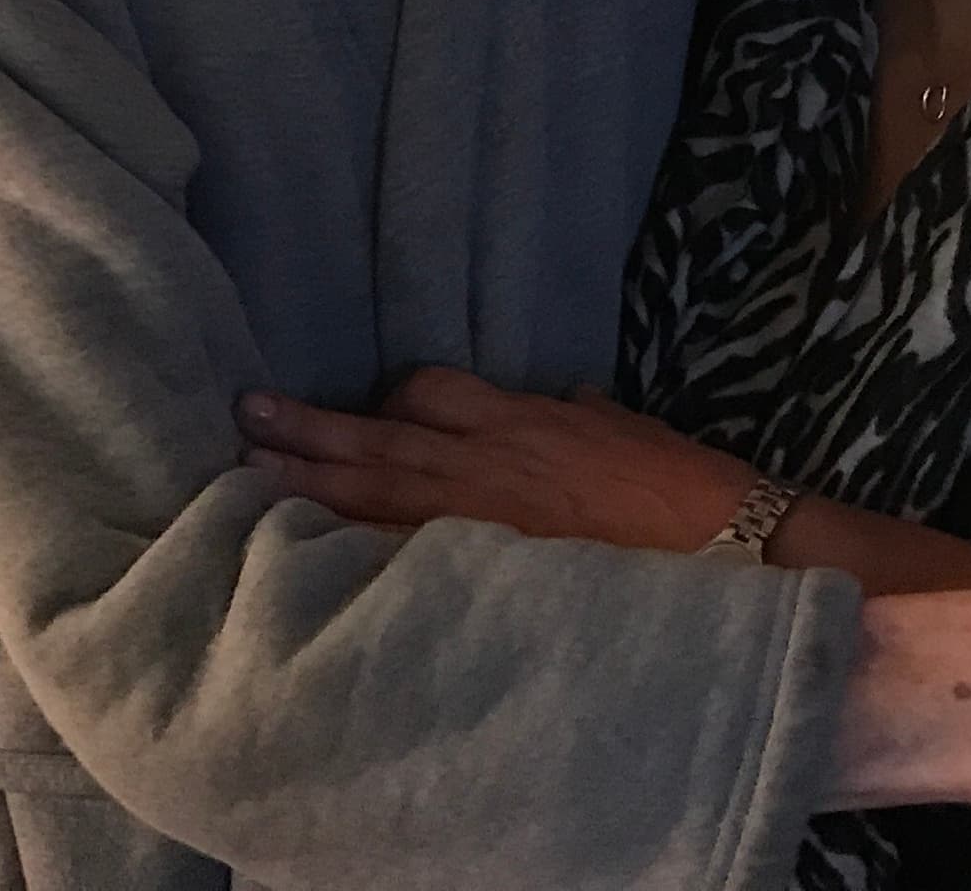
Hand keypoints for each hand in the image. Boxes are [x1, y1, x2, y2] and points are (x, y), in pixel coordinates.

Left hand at [235, 368, 754, 551]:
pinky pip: (400, 559)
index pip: (428, 393)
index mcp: (520, 421)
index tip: (358, 410)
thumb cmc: (682, 488)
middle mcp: (486, 464)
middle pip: (379, 439)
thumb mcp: (624, 430)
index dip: (388, 401)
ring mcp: (478, 523)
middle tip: (246, 420)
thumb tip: (566, 404)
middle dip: (310, 431)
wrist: (724, 547)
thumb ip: (580, 416)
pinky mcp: (484, 577)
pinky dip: (351, 551)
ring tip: (249, 473)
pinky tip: (306, 560)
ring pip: (374, 494)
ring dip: (309, 482)